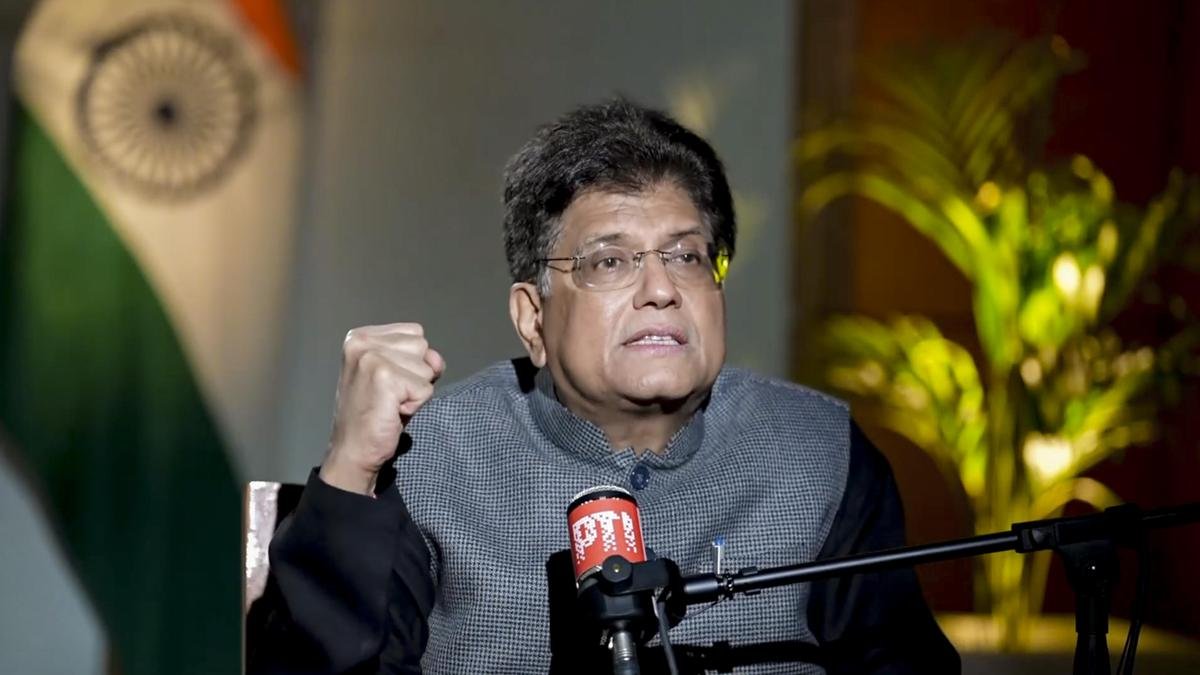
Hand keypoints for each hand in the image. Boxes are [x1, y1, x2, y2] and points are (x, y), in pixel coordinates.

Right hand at [320, 323, 444, 494]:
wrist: (353, 450)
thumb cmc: (373, 414)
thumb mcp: (396, 375)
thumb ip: (419, 358)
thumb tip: (436, 360)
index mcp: (360, 336)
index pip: (415, 333)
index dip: (412, 361)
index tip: (389, 382)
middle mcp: (362, 342)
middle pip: (422, 347)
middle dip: (415, 375)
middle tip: (390, 395)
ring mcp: (372, 358)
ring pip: (427, 368)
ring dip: (415, 390)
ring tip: (390, 402)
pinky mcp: (385, 377)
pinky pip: (426, 388)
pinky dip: (416, 405)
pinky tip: (393, 412)